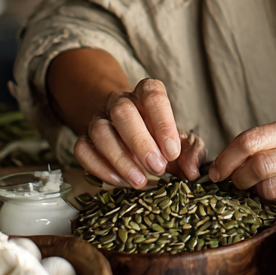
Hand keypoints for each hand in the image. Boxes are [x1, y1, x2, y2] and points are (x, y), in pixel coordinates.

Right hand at [73, 78, 205, 187]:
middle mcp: (120, 102)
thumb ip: (192, 151)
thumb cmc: (160, 136)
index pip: (153, 95)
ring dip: (120, 159)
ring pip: (100, 131)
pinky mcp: (84, 138)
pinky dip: (99, 167)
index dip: (163, 123)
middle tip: (157, 168)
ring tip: (140, 181)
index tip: (172, 152)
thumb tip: (192, 171)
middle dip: (140, 142)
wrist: (130, 131)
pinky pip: (82, 149)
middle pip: (123, 112)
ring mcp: (99, 119)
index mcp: (146, 93)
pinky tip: (119, 181)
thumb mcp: (182, 139)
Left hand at [208, 113, 275, 214]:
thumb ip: (263, 143)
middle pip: (259, 165)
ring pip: (269, 190)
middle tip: (234, 183)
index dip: (227, 157)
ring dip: (256, 194)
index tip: (215, 170)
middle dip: (238, 178)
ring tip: (259, 190)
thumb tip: (219, 164)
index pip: (252, 139)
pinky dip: (275, 207)